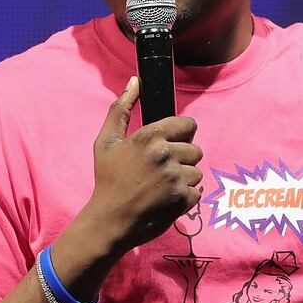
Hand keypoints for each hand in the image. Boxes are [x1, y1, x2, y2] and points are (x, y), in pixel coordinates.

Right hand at [81, 77, 203, 255]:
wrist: (110, 220)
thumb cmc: (107, 180)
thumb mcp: (106, 142)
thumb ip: (120, 109)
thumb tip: (135, 81)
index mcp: (148, 136)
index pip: (188, 125)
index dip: (182, 135)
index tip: (171, 145)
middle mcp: (164, 154)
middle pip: (194, 150)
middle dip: (181, 160)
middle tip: (160, 172)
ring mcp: (175, 177)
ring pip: (196, 172)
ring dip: (183, 180)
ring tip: (161, 187)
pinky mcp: (182, 198)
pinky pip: (196, 192)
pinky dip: (184, 198)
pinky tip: (165, 200)